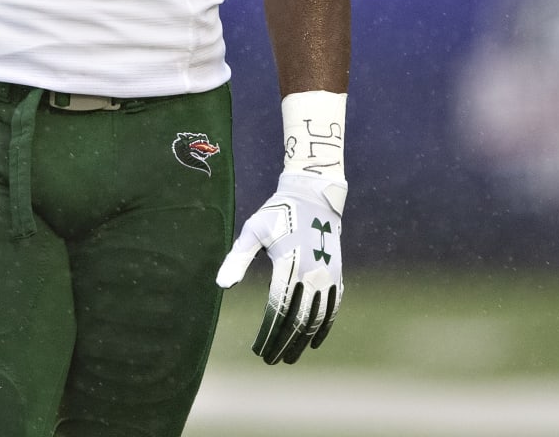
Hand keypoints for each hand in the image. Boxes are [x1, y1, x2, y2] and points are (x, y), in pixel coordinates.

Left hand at [215, 171, 345, 363]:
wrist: (313, 197)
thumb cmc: (277, 213)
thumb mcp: (254, 230)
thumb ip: (238, 258)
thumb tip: (222, 285)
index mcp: (289, 264)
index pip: (278, 309)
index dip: (269, 333)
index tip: (258, 349)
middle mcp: (311, 274)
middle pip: (298, 320)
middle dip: (284, 344)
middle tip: (270, 361)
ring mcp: (327, 276)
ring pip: (316, 318)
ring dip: (303, 341)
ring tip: (290, 358)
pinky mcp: (336, 275)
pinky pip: (332, 308)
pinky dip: (324, 327)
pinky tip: (314, 342)